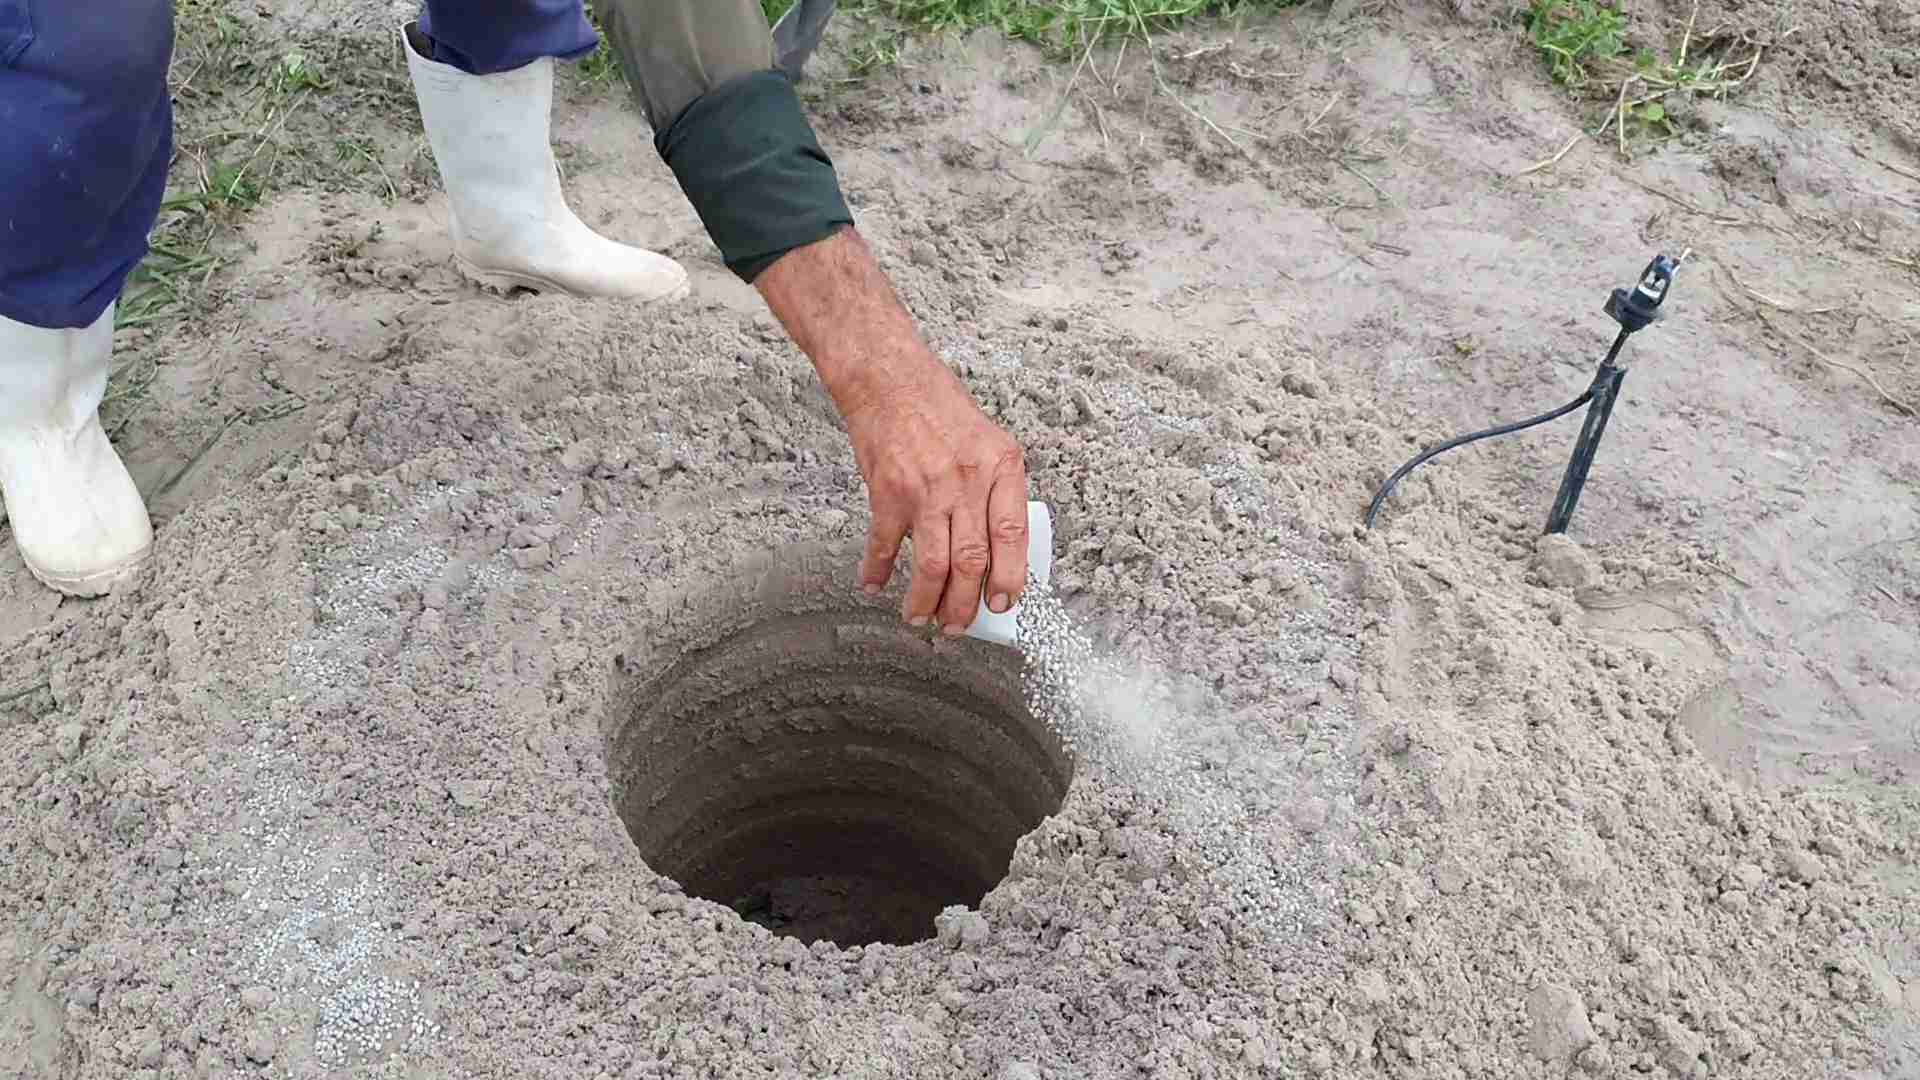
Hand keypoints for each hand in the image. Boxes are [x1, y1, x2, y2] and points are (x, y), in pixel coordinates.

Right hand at [844, 360, 1029, 632]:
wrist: (889, 378)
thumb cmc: (939, 409)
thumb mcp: (988, 442)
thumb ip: (996, 491)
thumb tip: (997, 550)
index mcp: (1001, 467)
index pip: (1012, 537)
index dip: (1010, 579)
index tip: (1004, 604)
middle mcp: (967, 480)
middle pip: (972, 561)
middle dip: (965, 604)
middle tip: (958, 625)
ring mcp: (927, 488)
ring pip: (933, 564)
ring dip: (927, 600)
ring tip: (921, 617)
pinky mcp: (888, 491)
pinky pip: (886, 544)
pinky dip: (879, 570)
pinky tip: (875, 585)